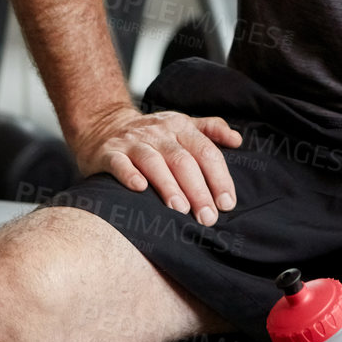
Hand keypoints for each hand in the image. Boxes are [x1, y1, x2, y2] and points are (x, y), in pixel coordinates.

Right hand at [72, 106, 241, 226]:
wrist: (104, 125)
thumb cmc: (152, 135)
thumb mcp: (182, 124)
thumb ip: (210, 129)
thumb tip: (237, 140)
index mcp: (181, 127)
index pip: (206, 152)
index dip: (219, 178)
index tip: (227, 204)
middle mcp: (158, 133)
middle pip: (182, 160)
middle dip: (198, 190)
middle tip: (207, 217)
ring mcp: (133, 142)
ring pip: (153, 162)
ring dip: (168, 186)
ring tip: (180, 210)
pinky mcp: (109, 153)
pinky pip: (120, 163)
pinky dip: (129, 175)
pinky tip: (139, 189)